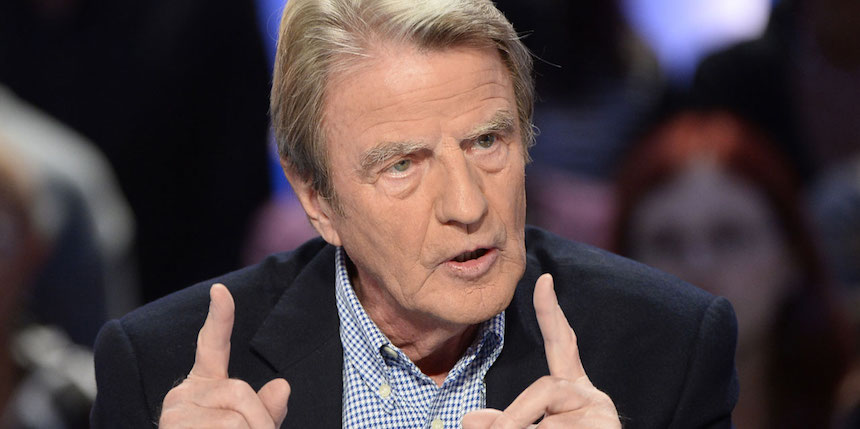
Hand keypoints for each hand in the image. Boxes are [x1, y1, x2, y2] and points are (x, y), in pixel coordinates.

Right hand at [159, 284, 290, 427]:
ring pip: (234, 421)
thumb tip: (282, 386)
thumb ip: (265, 411)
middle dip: (259, 421)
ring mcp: (174, 416)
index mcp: (201, 388)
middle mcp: (181, 396)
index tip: (220, 291)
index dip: (219, 319)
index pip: (211, 346)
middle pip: (240, 392)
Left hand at [463, 274, 619, 427]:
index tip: (543, 279)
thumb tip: (467, 420)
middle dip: (514, 417)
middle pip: (545, 388)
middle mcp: (590, 396)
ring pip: (549, 424)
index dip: (551, 313)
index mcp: (571, 390)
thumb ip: (503, 423)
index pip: (562, 344)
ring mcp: (602, 414)